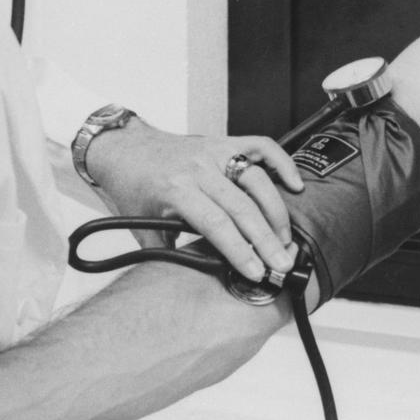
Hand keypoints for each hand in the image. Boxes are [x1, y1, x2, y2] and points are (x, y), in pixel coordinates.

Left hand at [84, 119, 303, 280]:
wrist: (125, 150)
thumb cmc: (134, 188)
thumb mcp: (140, 226)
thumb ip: (167, 251)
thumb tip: (195, 277)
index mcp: (175, 190)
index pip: (215, 224)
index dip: (239, 250)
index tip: (256, 272)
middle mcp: (198, 168)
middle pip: (242, 206)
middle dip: (266, 239)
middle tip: (282, 263)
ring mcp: (214, 151)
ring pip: (257, 179)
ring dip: (276, 211)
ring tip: (285, 238)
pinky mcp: (225, 142)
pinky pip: (261, 147)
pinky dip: (282, 163)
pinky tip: (294, 185)